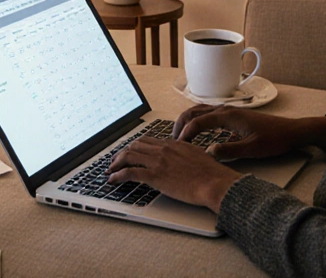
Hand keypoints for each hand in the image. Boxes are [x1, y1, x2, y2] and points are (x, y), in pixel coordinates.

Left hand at [106, 136, 243, 211]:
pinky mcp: (156, 176)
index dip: (135, 147)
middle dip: (122, 153)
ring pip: (129, 156)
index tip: (130, 153)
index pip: (148, 141)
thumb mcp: (198, 156)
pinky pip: (130, 173)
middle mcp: (163, 149)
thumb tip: (183, 159)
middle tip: (116, 161)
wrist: (215, 183)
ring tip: (110, 170)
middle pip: (135, 145)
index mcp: (173, 144)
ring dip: (116, 163)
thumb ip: (186, 154)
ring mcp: (158, 161)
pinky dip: (117, 175)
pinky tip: (113, 180)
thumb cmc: (211, 174)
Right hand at [173, 105, 325, 159]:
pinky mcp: (233, 116)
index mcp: (229, 116)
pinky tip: (197, 132)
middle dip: (181, 124)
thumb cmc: (275, 139)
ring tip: (180, 136)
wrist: (292, 131)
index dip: (185, 133)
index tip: (178, 146)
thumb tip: (209, 153)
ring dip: (188, 121)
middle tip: (172, 140)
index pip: (198, 122)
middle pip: (195, 112)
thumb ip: (230, 150)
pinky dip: (197, 120)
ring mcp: (230, 112)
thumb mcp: (253, 149)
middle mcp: (227, 110)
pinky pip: (209, 114)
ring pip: (201, 111)